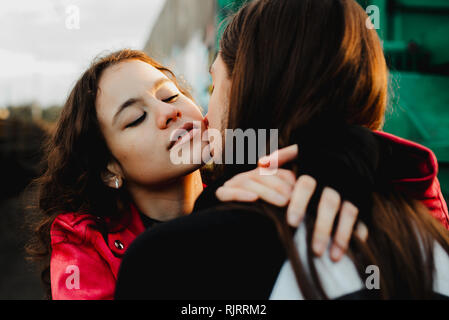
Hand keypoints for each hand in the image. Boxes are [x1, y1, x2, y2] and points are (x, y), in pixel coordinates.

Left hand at [216, 144, 367, 261]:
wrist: (354, 145)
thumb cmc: (319, 153)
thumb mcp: (302, 150)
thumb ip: (281, 157)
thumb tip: (260, 164)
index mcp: (316, 167)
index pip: (306, 185)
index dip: (299, 203)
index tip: (291, 222)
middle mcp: (335, 179)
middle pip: (329, 204)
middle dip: (322, 227)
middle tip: (314, 250)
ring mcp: (352, 189)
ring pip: (349, 213)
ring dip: (342, 236)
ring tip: (332, 257)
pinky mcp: (364, 197)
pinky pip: (363, 217)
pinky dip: (359, 232)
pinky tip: (352, 250)